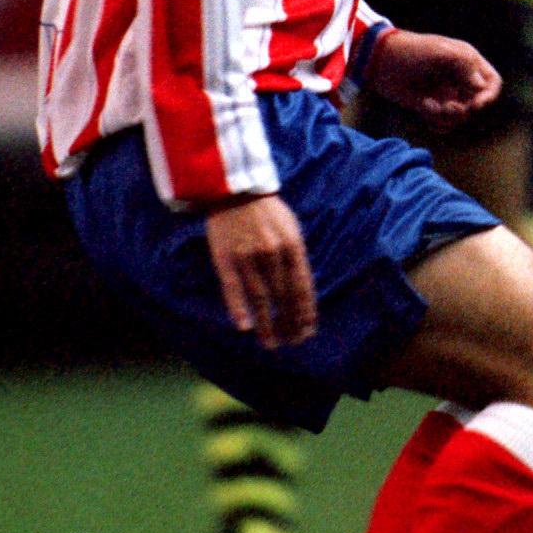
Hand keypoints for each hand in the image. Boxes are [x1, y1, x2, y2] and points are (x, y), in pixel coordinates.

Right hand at [205, 193, 317, 348]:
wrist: (233, 188)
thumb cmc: (266, 211)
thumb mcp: (291, 228)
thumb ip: (296, 257)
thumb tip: (302, 289)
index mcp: (293, 246)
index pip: (303, 287)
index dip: (305, 312)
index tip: (307, 331)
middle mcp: (273, 254)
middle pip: (284, 297)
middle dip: (290, 323)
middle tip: (292, 342)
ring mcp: (248, 257)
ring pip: (261, 298)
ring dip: (268, 325)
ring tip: (272, 344)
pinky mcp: (225, 258)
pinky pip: (233, 288)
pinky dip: (238, 309)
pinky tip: (245, 328)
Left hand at [364, 31, 502, 134]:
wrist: (380, 62)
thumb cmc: (411, 51)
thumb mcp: (441, 53)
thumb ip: (465, 66)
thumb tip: (481, 88)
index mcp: (467, 61)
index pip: (492, 83)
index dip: (488, 96)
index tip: (475, 105)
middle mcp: (460, 79)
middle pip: (478, 104)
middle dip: (464, 109)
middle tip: (447, 106)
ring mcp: (446, 93)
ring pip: (461, 117)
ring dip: (447, 116)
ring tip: (429, 106)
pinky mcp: (431, 106)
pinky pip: (444, 123)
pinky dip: (436, 121)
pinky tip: (423, 109)